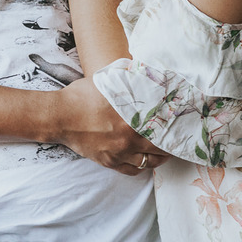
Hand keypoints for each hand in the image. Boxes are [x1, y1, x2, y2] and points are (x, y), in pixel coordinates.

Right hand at [52, 77, 167, 174]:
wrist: (59, 115)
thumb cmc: (81, 95)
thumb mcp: (108, 81)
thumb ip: (128, 79)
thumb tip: (144, 71)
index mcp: (130, 119)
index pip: (162, 128)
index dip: (174, 129)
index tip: (182, 126)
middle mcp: (127, 140)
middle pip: (159, 149)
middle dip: (170, 145)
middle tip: (176, 140)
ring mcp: (117, 153)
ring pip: (147, 163)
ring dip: (158, 158)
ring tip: (164, 152)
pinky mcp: (108, 162)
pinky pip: (130, 170)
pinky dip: (140, 167)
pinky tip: (143, 160)